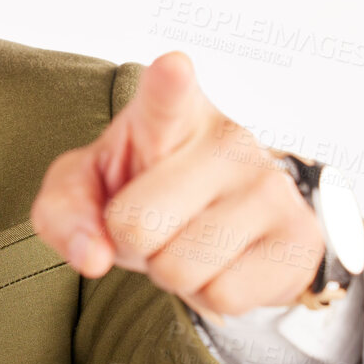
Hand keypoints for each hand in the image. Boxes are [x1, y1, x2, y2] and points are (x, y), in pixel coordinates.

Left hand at [28, 51, 323, 323]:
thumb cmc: (142, 189)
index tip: (173, 67)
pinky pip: (223, 297)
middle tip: (151, 223)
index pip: (166, 97)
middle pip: (137, 224)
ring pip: (180, 267)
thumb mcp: (85, 188)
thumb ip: (64, 211)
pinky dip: (208, 296)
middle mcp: (226, 140)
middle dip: (129, 242)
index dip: (168, 84)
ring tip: (185, 240)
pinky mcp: (300, 238)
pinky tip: (222, 263)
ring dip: (168, 271)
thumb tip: (92, 257)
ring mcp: (269, 187)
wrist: (225, 222)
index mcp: (168, 112)